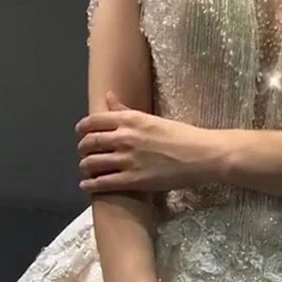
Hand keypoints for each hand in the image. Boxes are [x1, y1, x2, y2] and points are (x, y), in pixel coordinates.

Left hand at [76, 92, 219, 192]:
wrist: (201, 156)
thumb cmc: (182, 136)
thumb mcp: (152, 118)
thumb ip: (126, 110)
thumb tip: (108, 96)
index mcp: (130, 119)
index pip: (94, 120)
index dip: (83, 127)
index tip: (81, 131)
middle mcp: (124, 137)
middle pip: (90, 142)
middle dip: (83, 148)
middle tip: (84, 152)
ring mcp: (127, 160)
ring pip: (92, 163)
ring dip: (85, 166)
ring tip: (86, 169)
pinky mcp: (132, 180)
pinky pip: (102, 183)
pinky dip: (90, 184)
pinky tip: (86, 185)